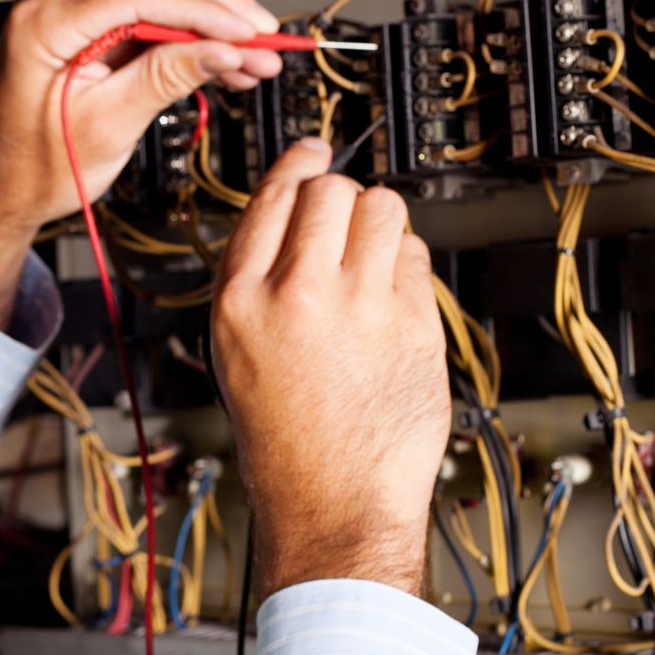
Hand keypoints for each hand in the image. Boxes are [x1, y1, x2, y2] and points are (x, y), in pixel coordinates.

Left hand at [0, 0, 283, 325]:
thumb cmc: (32, 167)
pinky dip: (186, 31)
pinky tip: (224, 57)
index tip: (251, 32)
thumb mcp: (107, 126)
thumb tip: (225, 49)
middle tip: (265, 36)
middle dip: (217, 4)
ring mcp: (64, 5)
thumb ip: (166, 78)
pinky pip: (144, 10)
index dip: (206, 10)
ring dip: (208, 17)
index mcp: (42, 21)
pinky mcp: (82, 21)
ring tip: (254, 56)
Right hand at [211, 141, 449, 597]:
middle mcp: (296, 295)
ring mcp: (359, 307)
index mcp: (239, 301)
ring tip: (373, 258)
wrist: (333, 503)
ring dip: (380, 221)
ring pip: (382, 207)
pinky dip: (409, 265)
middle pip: (330, 190)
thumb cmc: (287, 443)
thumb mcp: (238, 354)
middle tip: (345, 222)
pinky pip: (416, 256)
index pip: (271, 198)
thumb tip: (294, 218)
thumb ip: (259, 283)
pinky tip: (394, 299)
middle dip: (341, 197)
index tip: (312, 151)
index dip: (297, 164)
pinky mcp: (412, 324)